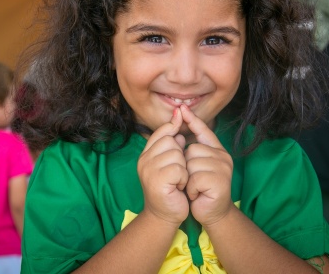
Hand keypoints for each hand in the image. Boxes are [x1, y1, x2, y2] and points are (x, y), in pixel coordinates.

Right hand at [138, 107, 188, 225]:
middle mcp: (144, 160)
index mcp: (146, 154)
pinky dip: (183, 178)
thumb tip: (177, 126)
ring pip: (176, 154)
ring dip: (183, 168)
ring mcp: (149, 170)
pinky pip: (179, 168)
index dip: (172, 125)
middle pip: (170, 140)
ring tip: (178, 180)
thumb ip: (171, 146)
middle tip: (177, 172)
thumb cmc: (170, 189)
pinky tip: (179, 187)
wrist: (165, 215)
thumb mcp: (169, 164)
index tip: (180, 113)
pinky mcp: (157, 181)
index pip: (161, 132)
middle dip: (181, 155)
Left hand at [181, 104, 233, 226]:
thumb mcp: (193, 168)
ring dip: (188, 179)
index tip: (182, 108)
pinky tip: (197, 195)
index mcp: (216, 151)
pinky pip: (195, 178)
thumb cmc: (200, 190)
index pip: (204, 131)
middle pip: (192, 149)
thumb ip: (188, 151)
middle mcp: (223, 156)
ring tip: (195, 188)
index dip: (193, 120)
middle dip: (186, 167)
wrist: (210, 213)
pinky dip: (191, 188)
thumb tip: (176, 134)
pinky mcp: (220, 182)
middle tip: (192, 181)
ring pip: (192, 163)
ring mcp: (223, 168)